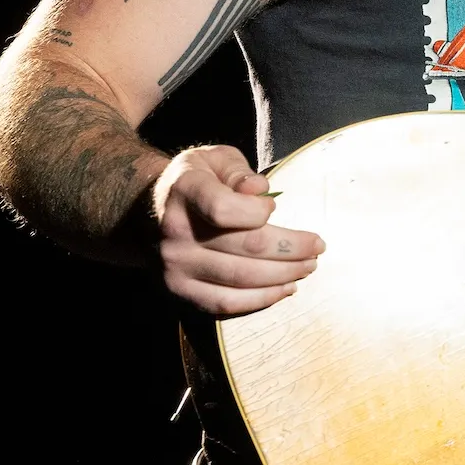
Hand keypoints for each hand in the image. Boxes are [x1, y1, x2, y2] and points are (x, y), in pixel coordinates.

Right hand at [152, 144, 324, 314]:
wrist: (145, 213)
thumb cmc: (195, 182)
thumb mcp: (213, 160)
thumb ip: (238, 171)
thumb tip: (260, 190)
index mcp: (185, 191)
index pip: (225, 209)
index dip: (258, 211)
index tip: (273, 207)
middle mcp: (176, 232)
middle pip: (245, 248)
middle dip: (291, 249)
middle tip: (318, 247)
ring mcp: (175, 267)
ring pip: (241, 280)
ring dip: (283, 276)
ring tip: (308, 267)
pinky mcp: (180, 292)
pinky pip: (226, 304)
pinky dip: (261, 300)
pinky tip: (285, 289)